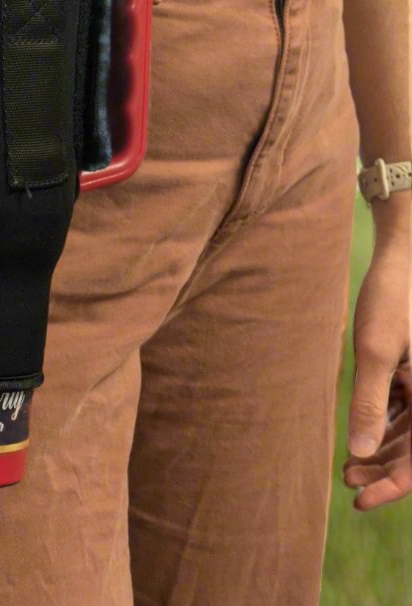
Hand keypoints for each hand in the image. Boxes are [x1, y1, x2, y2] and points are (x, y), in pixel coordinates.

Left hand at [345, 208, 410, 509]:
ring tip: (348, 465)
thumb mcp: (375, 349)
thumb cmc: (394, 297)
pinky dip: (386, 423)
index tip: (358, 500)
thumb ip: (369, 402)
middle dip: (384, 469)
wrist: (407, 253)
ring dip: (383, 449)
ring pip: (411, 431)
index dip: (392, 485)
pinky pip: (407, 408)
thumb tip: (358, 454)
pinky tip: (362, 432)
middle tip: (347, 480)